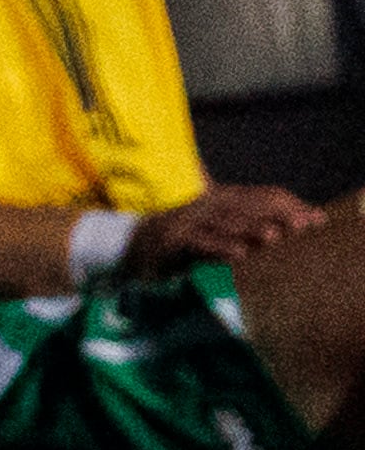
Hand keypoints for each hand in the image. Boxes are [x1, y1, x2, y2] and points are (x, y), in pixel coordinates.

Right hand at [131, 184, 319, 272]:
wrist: (132, 245)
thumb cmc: (183, 239)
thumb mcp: (218, 229)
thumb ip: (247, 227)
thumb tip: (285, 232)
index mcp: (222, 197)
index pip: (264, 195)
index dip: (291, 204)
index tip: (317, 219)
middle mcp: (208, 203)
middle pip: (249, 205)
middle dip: (278, 214)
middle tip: (304, 225)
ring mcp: (190, 220)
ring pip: (226, 222)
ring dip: (250, 228)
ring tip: (274, 236)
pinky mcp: (175, 239)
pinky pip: (201, 243)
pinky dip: (221, 247)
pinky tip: (240, 254)